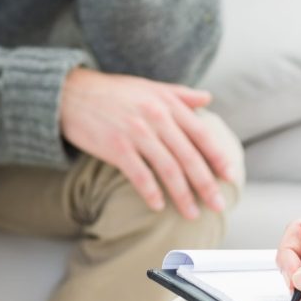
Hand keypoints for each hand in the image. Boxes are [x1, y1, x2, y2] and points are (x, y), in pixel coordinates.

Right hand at [60, 68, 235, 218]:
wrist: (71, 93)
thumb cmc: (113, 92)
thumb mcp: (149, 86)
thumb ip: (180, 94)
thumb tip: (208, 98)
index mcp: (168, 104)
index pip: (201, 134)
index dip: (217, 157)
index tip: (230, 176)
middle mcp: (156, 118)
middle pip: (188, 156)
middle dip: (206, 184)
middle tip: (218, 204)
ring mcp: (136, 133)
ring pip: (168, 169)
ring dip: (182, 195)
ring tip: (192, 213)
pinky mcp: (116, 147)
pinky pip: (140, 175)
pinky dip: (151, 192)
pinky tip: (159, 206)